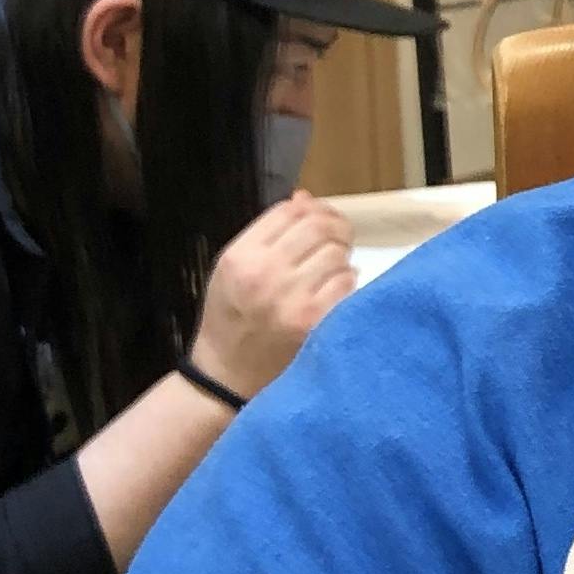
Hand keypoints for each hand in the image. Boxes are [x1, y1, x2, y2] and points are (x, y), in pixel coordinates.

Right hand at [191, 194, 356, 399]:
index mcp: (241, 255)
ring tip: (329, 272)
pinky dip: (347, 283)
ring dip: (341, 258)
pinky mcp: (314, 322)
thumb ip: (268, 233)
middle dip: (336, 229)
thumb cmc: (230, 317)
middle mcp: (265, 273)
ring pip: (337, 254)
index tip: (323, 218)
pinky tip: (334, 291)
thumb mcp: (233, 269)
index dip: (314, 208)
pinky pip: (347, 284)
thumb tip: (306, 198)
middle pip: (319, 227)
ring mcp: (291, 299)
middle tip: (339, 241)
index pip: (290, 211)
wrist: (226, 374)